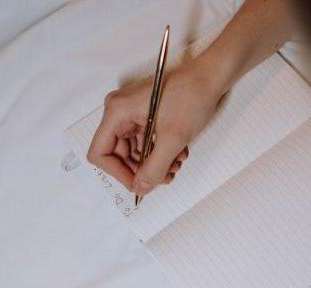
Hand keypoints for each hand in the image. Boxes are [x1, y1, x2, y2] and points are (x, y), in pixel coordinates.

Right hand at [87, 64, 223, 195]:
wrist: (211, 77)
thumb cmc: (191, 96)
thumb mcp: (172, 139)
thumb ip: (154, 169)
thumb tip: (140, 188)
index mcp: (117, 112)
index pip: (100, 152)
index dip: (117, 173)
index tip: (138, 184)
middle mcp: (119, 111)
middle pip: (118, 153)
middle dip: (141, 169)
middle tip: (164, 177)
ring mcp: (131, 112)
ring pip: (134, 150)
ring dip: (154, 162)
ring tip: (176, 165)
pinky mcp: (144, 113)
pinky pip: (144, 141)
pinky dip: (160, 151)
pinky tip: (178, 154)